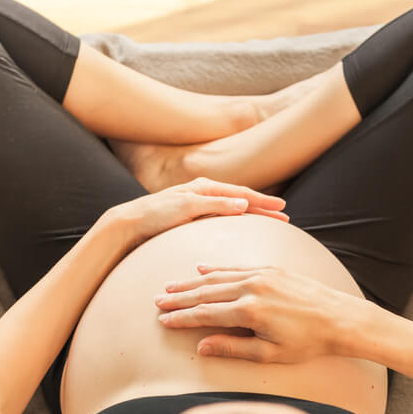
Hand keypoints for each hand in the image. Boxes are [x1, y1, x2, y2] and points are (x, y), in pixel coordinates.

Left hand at [106, 176, 288, 249]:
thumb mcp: (186, 208)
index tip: (283, 208)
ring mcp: (198, 204)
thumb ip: (215, 205)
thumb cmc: (154, 215)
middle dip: (263, 206)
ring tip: (269, 220)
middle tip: (285, 215)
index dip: (263, 202)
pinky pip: (222, 215)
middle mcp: (202, 192)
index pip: (241, 193)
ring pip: (232, 206)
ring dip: (252, 212)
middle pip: (240, 198)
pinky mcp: (191, 216)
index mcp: (203, 187)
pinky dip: (237, 219)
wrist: (128, 224)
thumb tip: (243, 205)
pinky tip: (242, 226)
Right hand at [153, 264, 365, 362]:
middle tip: (156, 301)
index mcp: (250, 312)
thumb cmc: (308, 342)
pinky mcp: (272, 269)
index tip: (162, 320)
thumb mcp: (270, 353)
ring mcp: (262, 275)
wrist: (341, 318)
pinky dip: (216, 269)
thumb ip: (233, 348)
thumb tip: (202, 346)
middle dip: (179, 297)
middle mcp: (252, 288)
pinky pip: (236, 267)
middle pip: (205, 292)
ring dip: (191, 282)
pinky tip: (201, 269)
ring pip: (217, 277)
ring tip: (170, 286)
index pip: (205, 314)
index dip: (182, 318)